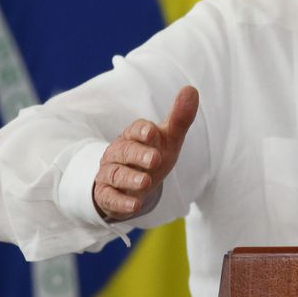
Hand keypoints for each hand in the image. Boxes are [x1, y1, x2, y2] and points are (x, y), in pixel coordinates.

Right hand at [92, 86, 198, 220]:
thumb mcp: (168, 139)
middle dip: (138, 155)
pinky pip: (110, 197)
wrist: (131, 184)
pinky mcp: (106, 194)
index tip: (153, 133)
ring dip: (130, 179)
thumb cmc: (151, 156)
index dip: (143, 131)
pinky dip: (121, 202)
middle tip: (155, 160)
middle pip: (125, 151)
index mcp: (133, 136)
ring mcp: (110, 173)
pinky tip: (134, 206)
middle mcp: (118, 152)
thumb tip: (191, 89)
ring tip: (146, 183)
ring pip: (116, 174)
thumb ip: (180, 118)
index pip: (135, 130)